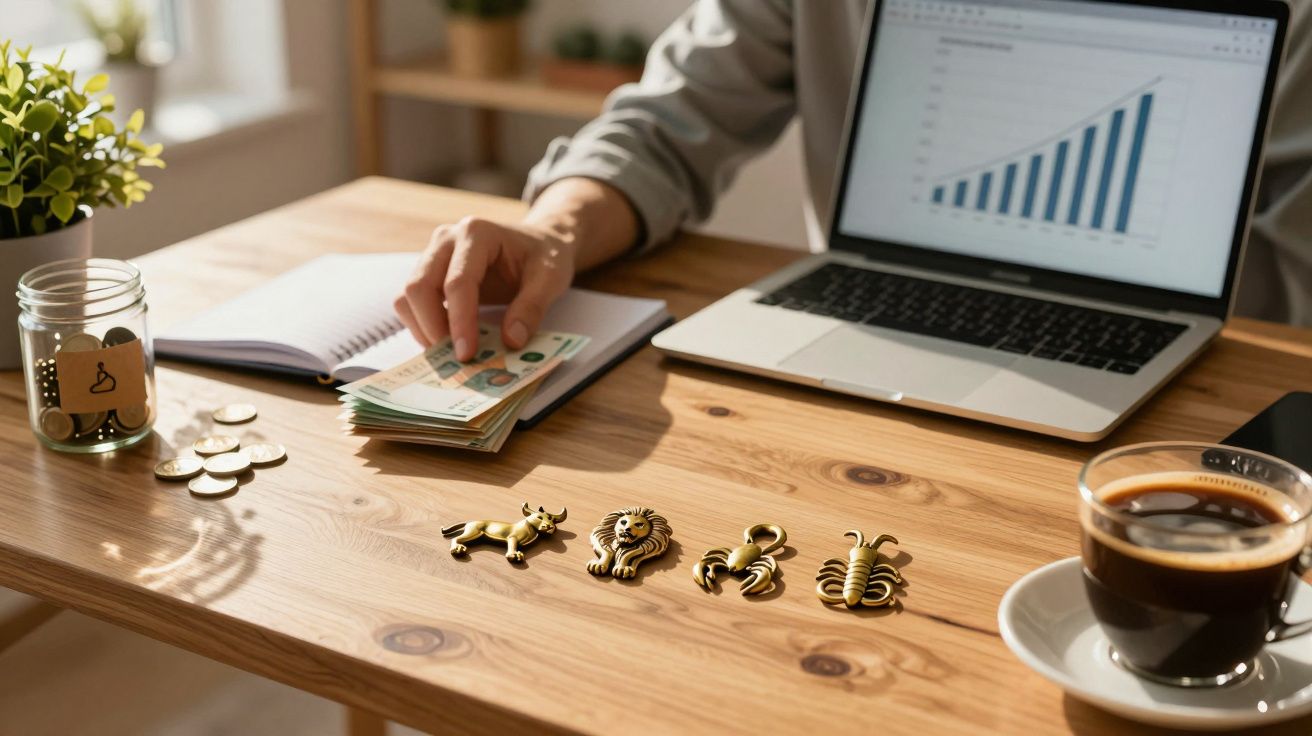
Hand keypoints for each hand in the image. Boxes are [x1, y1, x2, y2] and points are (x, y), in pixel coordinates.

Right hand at [395, 216, 575, 360]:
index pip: (458, 281)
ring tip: (450, 352)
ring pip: (408, 295)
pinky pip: (410, 301)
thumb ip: (532, 308)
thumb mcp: (551, 278)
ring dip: (423, 328)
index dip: (460, 321)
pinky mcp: (429, 271)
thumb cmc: (544, 256)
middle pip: (420, 285)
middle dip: (433, 327)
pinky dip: (420, 324)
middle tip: (455, 358)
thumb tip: (511, 341)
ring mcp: (434, 254)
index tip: (466, 353)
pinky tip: (444, 340)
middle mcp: (447, 239)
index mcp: (477, 233)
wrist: (538, 243)